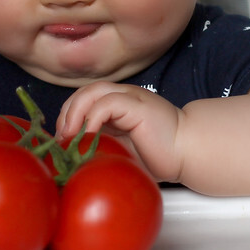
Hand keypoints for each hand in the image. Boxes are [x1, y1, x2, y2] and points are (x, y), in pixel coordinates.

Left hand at [56, 82, 184, 182]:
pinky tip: (88, 135)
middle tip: (62, 138)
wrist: (188, 153)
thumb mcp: (121, 150)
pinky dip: (92, 118)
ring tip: (70, 136)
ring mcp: (132, 98)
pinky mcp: (138, 106)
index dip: (68, 115)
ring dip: (75, 113)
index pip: (84, 99)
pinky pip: (107, 103)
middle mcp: (124, 96)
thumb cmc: (158, 157)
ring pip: (93, 91)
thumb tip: (71, 156)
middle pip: (84, 92)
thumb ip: (100, 145)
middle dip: (67, 113)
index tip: (61, 140)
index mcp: (118, 105)